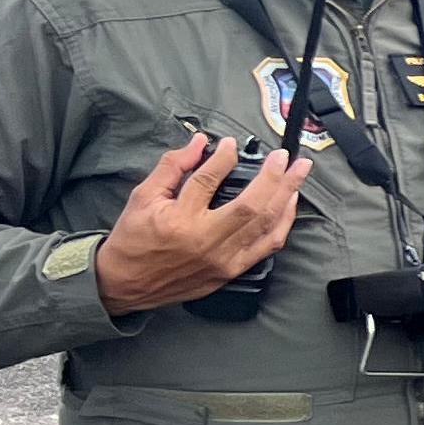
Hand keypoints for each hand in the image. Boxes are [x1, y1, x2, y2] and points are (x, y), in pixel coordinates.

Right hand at [93, 134, 307, 314]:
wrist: (125, 282)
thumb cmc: (133, 239)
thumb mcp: (143, 196)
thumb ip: (172, 167)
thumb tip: (198, 142)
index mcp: (179, 219)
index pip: (209, 180)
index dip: (224, 158)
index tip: (231, 145)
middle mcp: (206, 240)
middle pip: (252, 204)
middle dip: (275, 176)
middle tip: (285, 156)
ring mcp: (222, 258)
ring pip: (265, 224)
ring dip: (286, 195)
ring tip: (298, 173)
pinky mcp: (231, 271)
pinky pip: (267, 246)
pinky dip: (283, 223)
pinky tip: (289, 204)